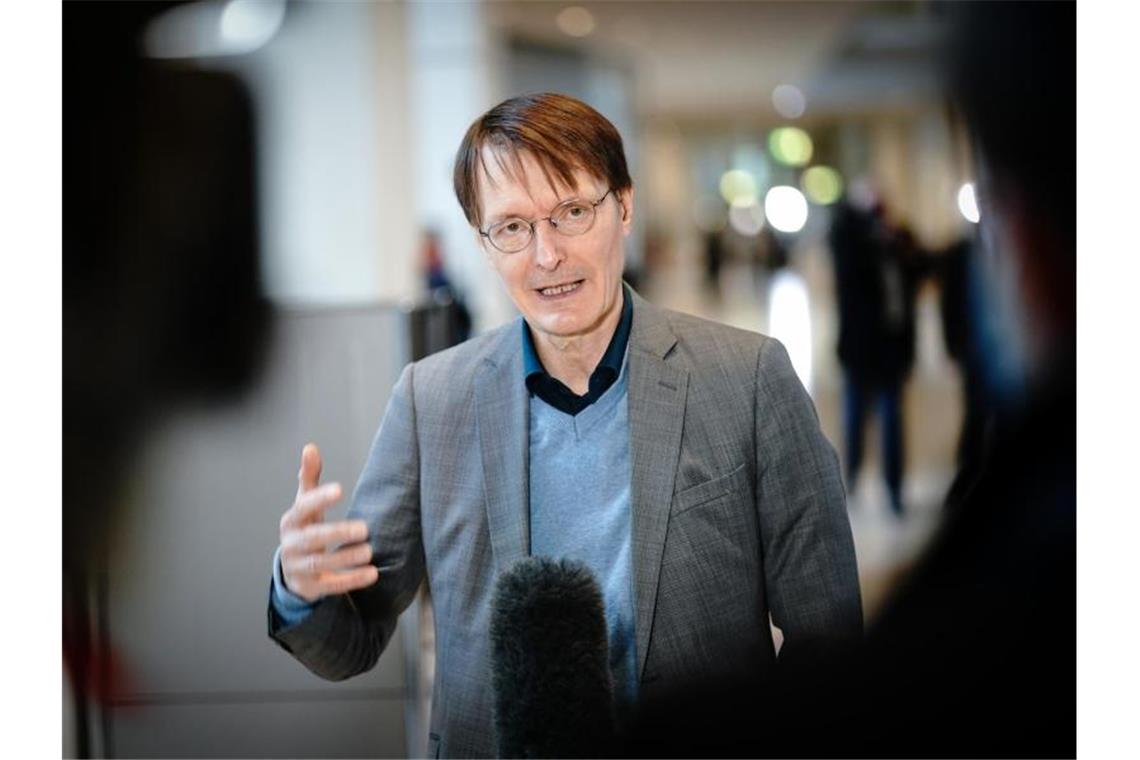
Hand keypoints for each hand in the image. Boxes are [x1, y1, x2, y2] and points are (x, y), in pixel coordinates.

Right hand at [278, 443, 379, 602]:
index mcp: (291, 521)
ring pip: (320, 564)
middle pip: (312, 539)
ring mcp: (299, 568)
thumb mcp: (305, 505)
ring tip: (369, 552)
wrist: (293, 571)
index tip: (340, 490)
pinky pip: (330, 585)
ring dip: (346, 559)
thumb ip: (309, 478)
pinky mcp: (310, 587)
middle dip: (337, 533)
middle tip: (364, 528)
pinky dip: (351, 581)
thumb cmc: (305, 530)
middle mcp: (292, 545)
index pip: (303, 507)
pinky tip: (372, 574)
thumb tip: (310, 447)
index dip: (319, 498)